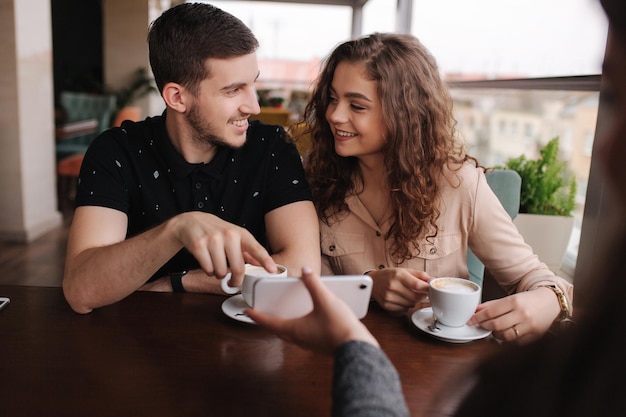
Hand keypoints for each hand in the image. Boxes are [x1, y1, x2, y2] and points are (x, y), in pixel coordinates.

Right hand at [171, 212, 276, 286]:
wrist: (191, 222)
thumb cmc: (216, 232)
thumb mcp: (235, 236)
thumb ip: (248, 251)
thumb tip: (262, 264)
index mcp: (241, 234)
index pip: (256, 248)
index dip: (265, 260)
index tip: (272, 270)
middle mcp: (228, 235)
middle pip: (238, 268)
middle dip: (235, 280)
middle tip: (233, 281)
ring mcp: (213, 240)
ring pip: (221, 272)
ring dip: (219, 274)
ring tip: (217, 264)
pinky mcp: (199, 246)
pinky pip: (208, 270)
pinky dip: (208, 271)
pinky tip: (207, 262)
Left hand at [246, 267, 378, 354]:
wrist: (357, 348)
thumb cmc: (339, 327)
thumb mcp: (325, 300)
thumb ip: (314, 283)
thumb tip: (305, 270)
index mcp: (294, 329)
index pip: (269, 322)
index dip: (257, 316)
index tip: (247, 312)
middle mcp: (299, 339)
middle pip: (277, 329)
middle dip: (268, 321)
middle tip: (261, 313)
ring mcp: (309, 344)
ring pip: (289, 334)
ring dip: (283, 325)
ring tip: (282, 315)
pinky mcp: (319, 345)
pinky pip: (302, 336)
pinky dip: (297, 327)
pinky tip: (306, 321)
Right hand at [368, 268, 430, 311]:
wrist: (373, 281)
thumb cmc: (390, 275)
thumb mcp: (404, 270)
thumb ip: (420, 275)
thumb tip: (433, 280)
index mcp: (398, 275)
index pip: (418, 285)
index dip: (427, 289)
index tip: (431, 289)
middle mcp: (392, 286)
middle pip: (416, 297)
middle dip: (422, 296)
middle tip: (421, 293)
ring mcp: (389, 297)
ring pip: (411, 304)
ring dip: (414, 301)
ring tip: (409, 294)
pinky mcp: (386, 305)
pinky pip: (404, 309)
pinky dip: (407, 305)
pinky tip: (402, 299)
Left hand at [467, 287, 560, 343]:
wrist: (550, 302)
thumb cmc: (528, 300)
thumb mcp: (510, 298)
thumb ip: (492, 305)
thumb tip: (476, 310)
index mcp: (515, 302)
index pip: (491, 312)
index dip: (478, 317)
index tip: (470, 320)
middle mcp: (522, 314)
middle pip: (496, 325)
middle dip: (485, 326)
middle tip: (480, 325)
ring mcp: (529, 327)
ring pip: (505, 336)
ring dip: (495, 334)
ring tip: (493, 329)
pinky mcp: (534, 336)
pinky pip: (515, 342)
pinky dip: (507, 340)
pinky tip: (505, 334)